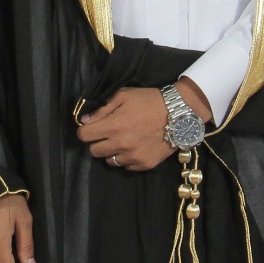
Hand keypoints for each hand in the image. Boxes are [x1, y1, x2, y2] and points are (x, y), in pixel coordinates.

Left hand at [77, 81, 210, 173]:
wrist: (179, 113)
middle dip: (97, 142)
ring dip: (112, 152)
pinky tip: (136, 147)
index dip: (85, 130)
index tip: (92, 127)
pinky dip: (128, 158)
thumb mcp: (124, 96)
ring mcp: (133, 157)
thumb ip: (102, 109)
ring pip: (109, 161)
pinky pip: (127, 166)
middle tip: (108, 134)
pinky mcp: (145, 164)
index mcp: (113, 126)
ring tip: (123, 141)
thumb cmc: (149, 101)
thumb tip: (84, 121)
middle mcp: (121, 144)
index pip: (84, 136)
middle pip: (94, 151)